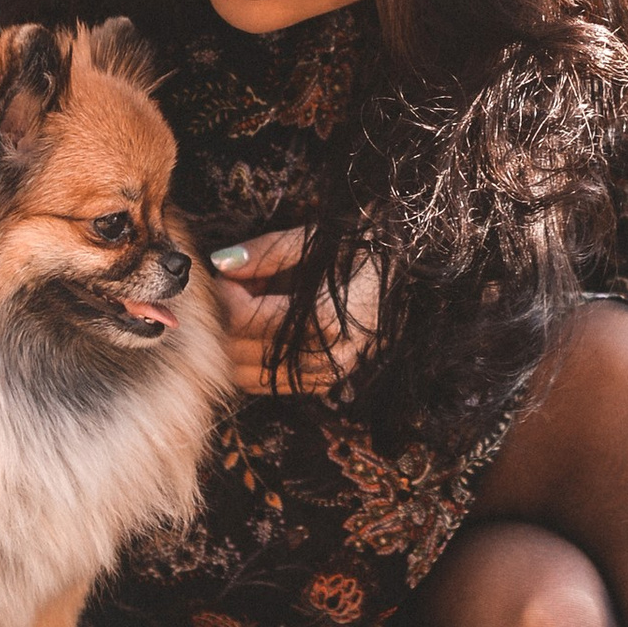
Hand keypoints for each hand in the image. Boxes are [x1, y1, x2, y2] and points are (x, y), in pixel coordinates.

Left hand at [209, 228, 380, 396]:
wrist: (407, 274)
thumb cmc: (360, 251)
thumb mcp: (313, 242)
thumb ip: (264, 254)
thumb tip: (220, 263)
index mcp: (322, 319)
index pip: (239, 318)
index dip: (224, 292)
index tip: (230, 271)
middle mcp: (324, 357)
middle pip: (238, 348)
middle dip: (226, 316)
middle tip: (239, 285)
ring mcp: (325, 376)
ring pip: (246, 373)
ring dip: (236, 341)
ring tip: (253, 306)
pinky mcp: (324, 384)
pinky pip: (267, 383)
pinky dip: (254, 359)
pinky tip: (267, 328)